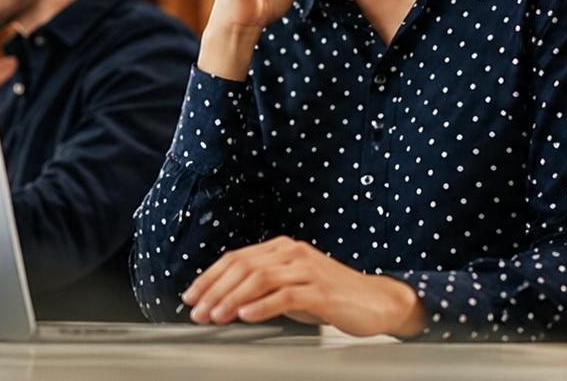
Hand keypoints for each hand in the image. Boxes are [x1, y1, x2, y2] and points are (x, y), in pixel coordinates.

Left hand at [181, 236, 424, 337]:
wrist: (375, 301)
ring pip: (260, 278)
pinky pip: (285, 295)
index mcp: (282, 249)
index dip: (210, 277)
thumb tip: (223, 301)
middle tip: (197, 311)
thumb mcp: (292, 287)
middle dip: (215, 290)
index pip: (236, 258)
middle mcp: (293, 253)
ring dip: (232, 298)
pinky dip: (262, 306)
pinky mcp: (321, 290)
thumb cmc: (331, 296)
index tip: (191, 296)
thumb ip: (263, 288)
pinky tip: (246, 317)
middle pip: (243, 266)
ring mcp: (308, 269)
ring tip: (216, 316)